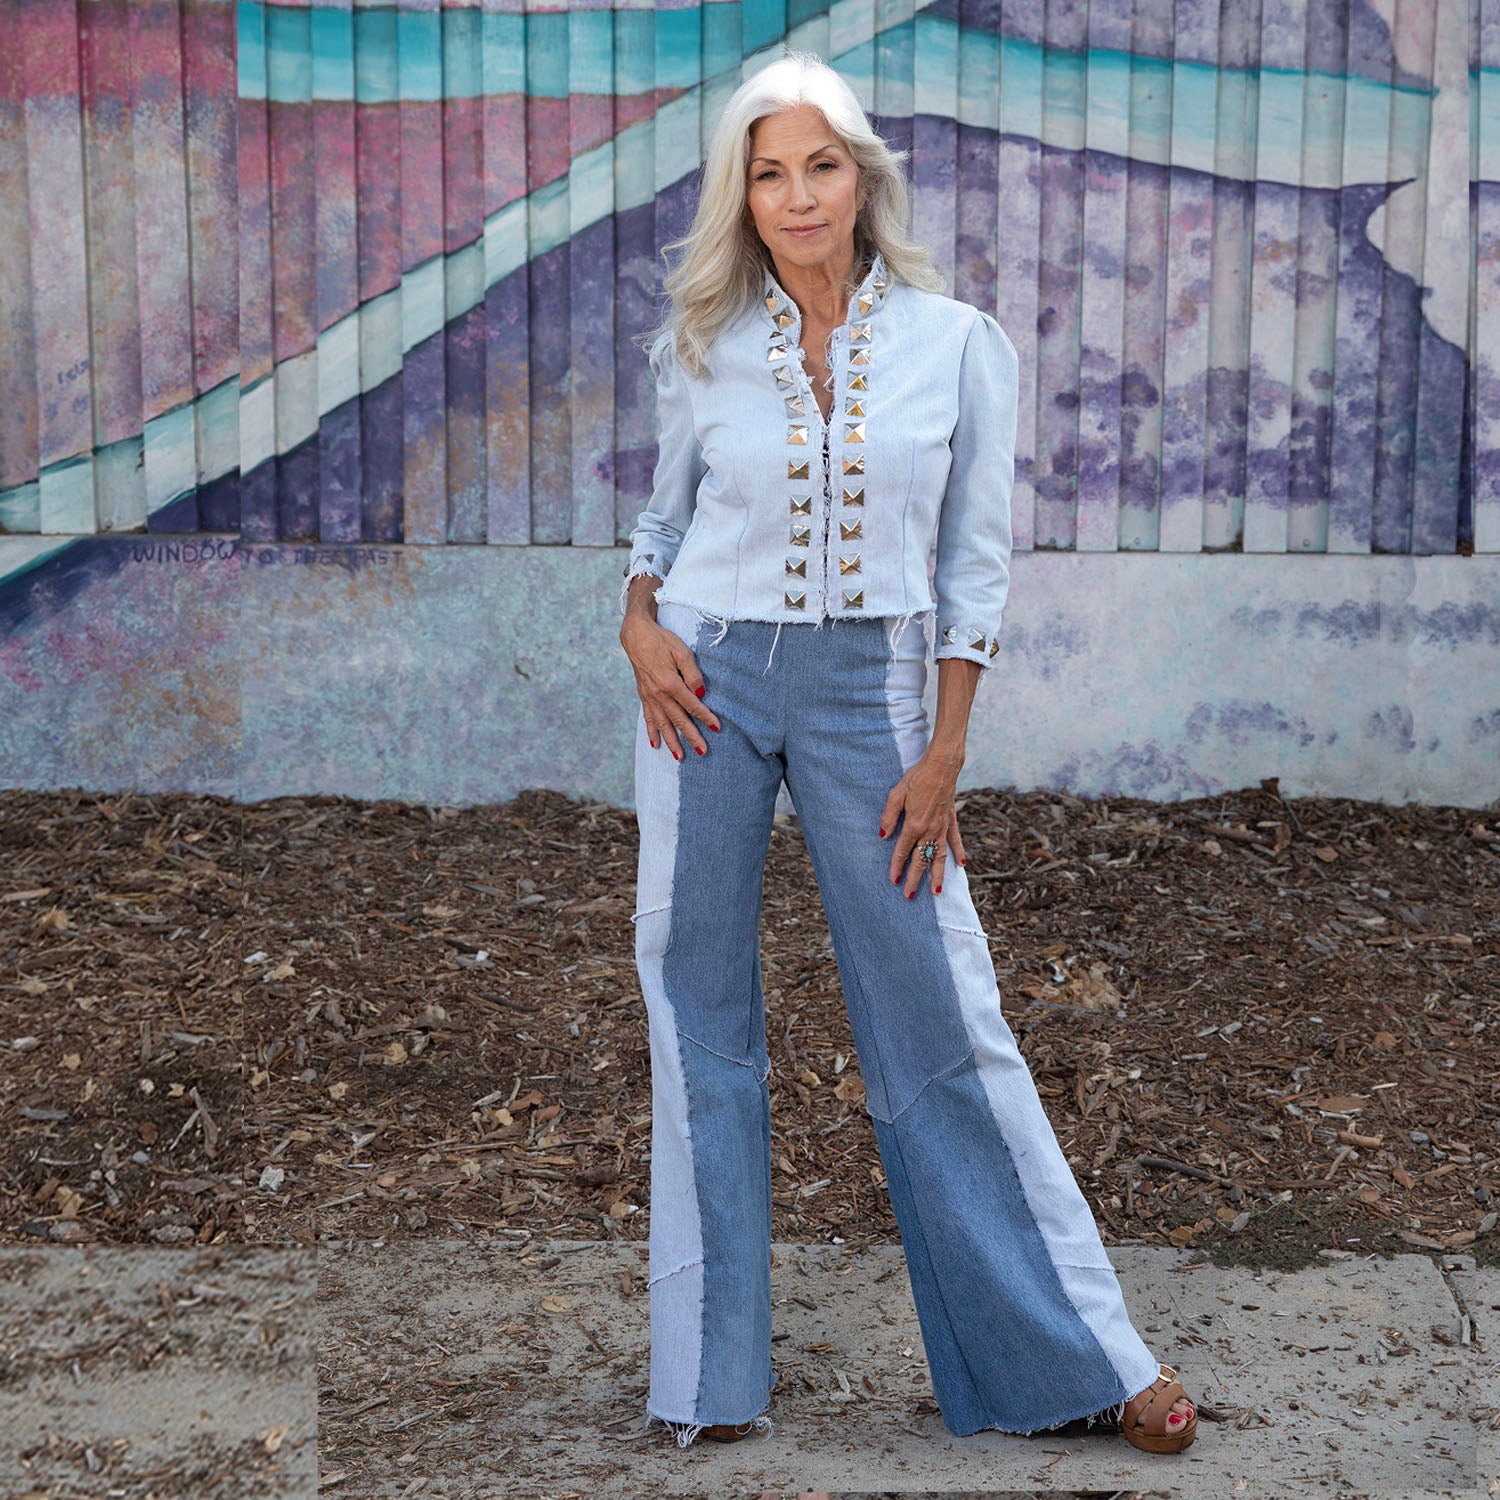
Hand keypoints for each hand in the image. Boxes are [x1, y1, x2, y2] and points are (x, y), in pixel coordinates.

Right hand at [620, 614, 719, 759]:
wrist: (636, 635)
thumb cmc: (662, 641)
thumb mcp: (683, 652)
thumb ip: (693, 675)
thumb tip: (701, 694)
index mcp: (670, 683)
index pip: (692, 705)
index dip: (705, 717)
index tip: (716, 728)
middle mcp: (658, 694)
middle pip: (678, 719)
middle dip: (691, 736)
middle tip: (702, 751)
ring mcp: (649, 696)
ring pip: (662, 724)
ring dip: (671, 741)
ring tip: (679, 756)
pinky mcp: (643, 695)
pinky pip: (647, 718)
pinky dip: (651, 732)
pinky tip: (655, 744)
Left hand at [878, 747, 967, 898]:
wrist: (942, 766)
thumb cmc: (916, 778)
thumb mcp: (896, 794)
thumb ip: (888, 816)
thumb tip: (882, 835)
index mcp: (913, 824)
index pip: (903, 851)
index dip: (897, 867)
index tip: (893, 880)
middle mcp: (929, 830)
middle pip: (921, 860)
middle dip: (915, 879)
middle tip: (909, 896)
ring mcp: (942, 827)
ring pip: (940, 856)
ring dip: (938, 875)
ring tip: (937, 892)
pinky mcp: (952, 820)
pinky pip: (955, 840)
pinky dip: (959, 852)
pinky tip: (962, 864)